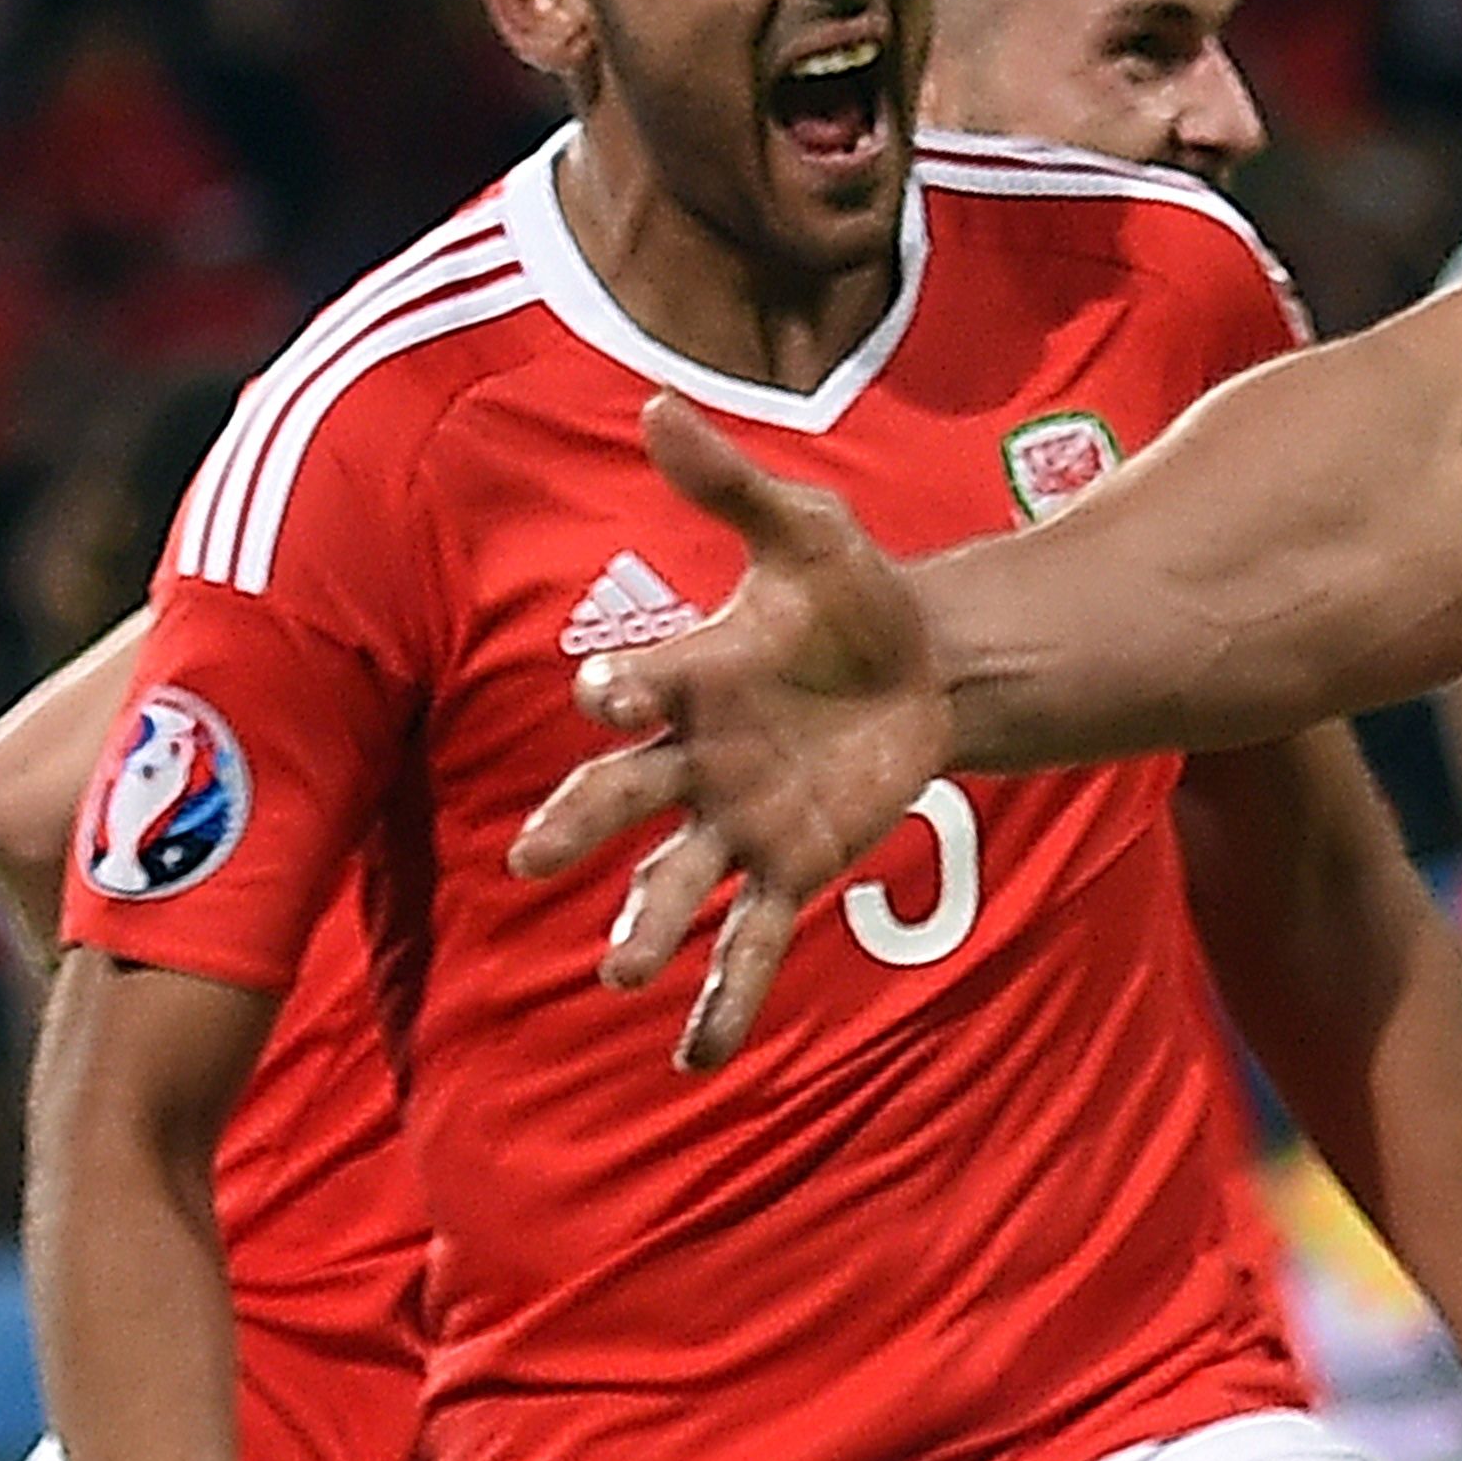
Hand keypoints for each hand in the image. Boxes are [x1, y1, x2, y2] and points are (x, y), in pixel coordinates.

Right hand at [508, 396, 951, 1069]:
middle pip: (620, 799)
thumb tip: (651, 403)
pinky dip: (724, 999)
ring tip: (621, 975)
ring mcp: (735, 822)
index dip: (623, 694)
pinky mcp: (788, 867)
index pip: (637, 692)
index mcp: (687, 679)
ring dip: (644, 927)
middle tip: (530, 861)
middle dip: (576, 827)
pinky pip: (749, 941)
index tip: (606, 698)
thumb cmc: (852, 594)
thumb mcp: (804, 532)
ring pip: (673, 882)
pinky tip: (700, 1058)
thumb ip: (728, 485)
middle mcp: (692, 761)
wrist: (931, 662)